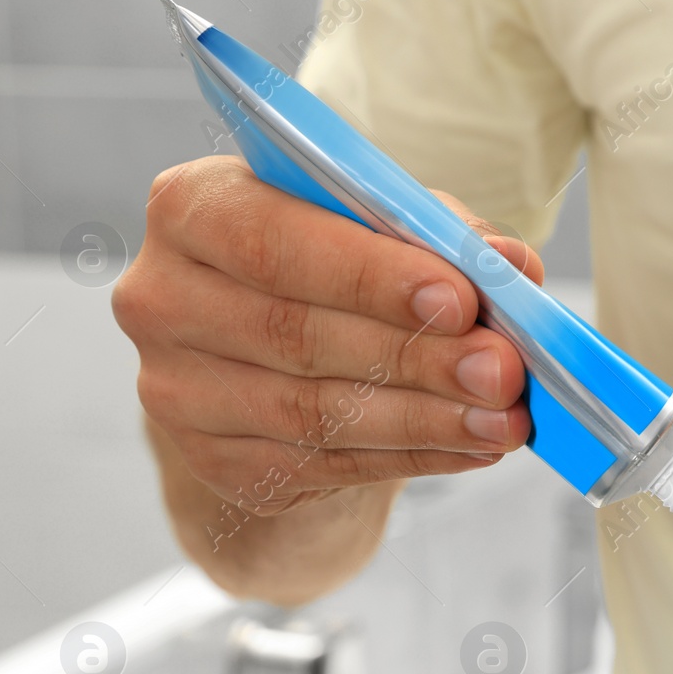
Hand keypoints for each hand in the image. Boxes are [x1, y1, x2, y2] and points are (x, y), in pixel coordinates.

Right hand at [114, 155, 538, 517]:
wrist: (278, 360)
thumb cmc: (335, 267)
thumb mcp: (384, 228)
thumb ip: (442, 234)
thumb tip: (509, 262)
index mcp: (192, 208)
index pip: (272, 241)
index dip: (369, 274)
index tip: (459, 299)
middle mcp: (163, 297)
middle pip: (298, 333)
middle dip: (416, 354)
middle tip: (502, 369)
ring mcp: (177, 390)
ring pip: (315, 411)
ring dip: (425, 419)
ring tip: (502, 420)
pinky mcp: (213, 462)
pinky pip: (325, 465)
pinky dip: (412, 456)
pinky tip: (471, 447)